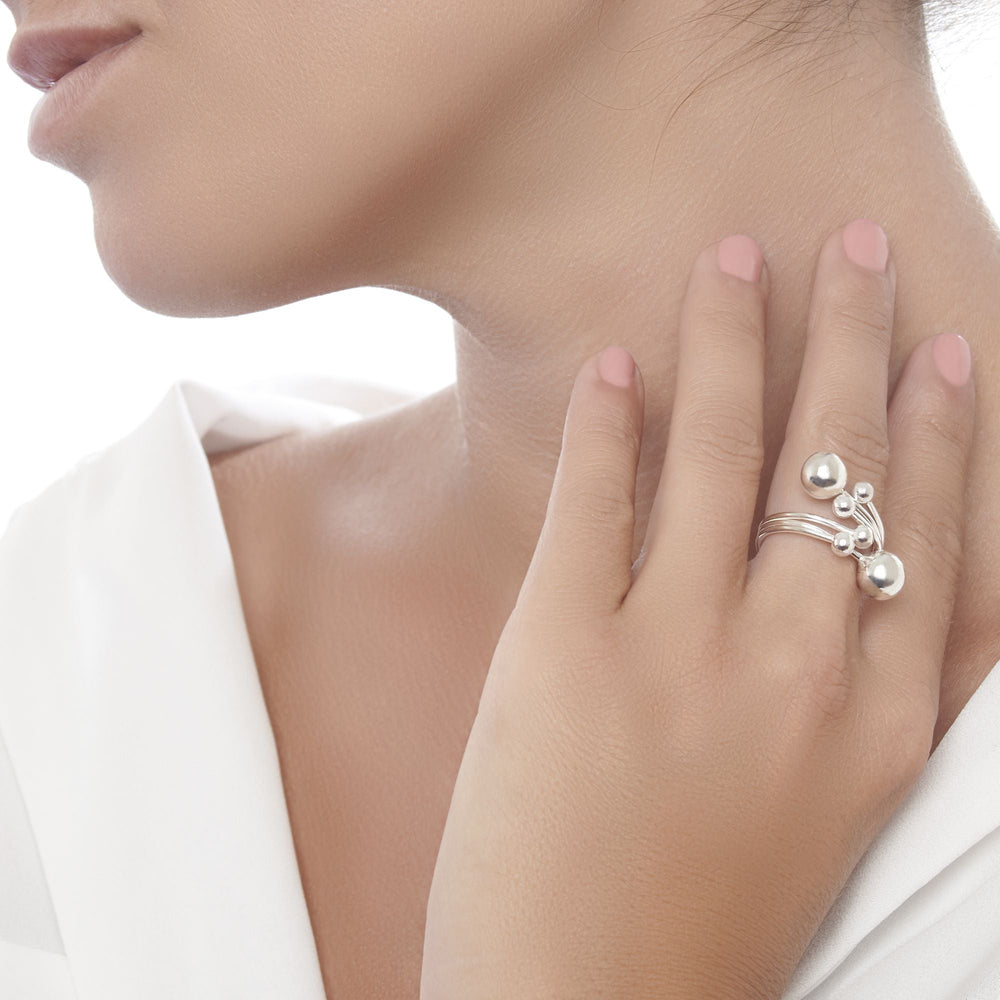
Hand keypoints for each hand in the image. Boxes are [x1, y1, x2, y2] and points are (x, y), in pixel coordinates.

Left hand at [419, 221, 975, 998]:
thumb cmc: (702, 928)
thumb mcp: (820, 811)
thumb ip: (843, 699)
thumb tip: (843, 591)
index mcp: (870, 720)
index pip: (927, 533)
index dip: (936, 430)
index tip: (936, 347)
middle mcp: (793, 669)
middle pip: (837, 466)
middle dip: (846, 342)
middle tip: (849, 249)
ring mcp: (677, 652)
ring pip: (721, 455)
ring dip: (731, 342)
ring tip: (733, 261)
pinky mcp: (563, 652)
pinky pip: (595, 502)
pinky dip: (606, 421)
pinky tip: (617, 360)